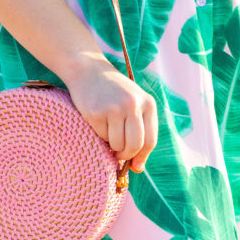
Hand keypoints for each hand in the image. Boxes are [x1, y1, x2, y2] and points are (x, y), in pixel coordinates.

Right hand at [64, 54, 158, 172]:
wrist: (89, 71)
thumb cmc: (114, 93)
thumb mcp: (134, 106)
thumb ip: (140, 133)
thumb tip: (138, 169)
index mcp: (148, 103)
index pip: (150, 141)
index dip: (142, 157)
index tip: (135, 165)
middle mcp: (133, 104)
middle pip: (135, 145)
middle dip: (126, 155)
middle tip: (119, 154)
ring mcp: (114, 108)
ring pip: (117, 144)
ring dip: (111, 145)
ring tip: (108, 130)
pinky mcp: (96, 112)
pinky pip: (101, 137)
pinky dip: (99, 135)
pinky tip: (98, 120)